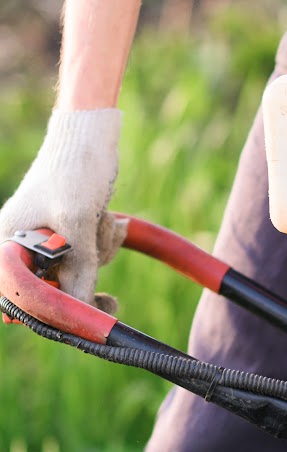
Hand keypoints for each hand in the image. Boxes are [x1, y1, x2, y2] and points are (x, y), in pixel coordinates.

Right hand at [0, 109, 123, 309]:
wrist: (90, 136)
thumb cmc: (74, 171)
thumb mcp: (77, 224)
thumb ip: (78, 271)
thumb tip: (83, 315)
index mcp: (6, 242)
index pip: (21, 296)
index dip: (52, 309)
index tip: (83, 311)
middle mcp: (22, 245)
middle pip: (56, 289)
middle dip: (85, 271)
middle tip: (101, 264)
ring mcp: (47, 242)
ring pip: (79, 275)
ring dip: (100, 252)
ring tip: (102, 219)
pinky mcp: (70, 236)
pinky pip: (91, 259)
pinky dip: (104, 244)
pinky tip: (111, 220)